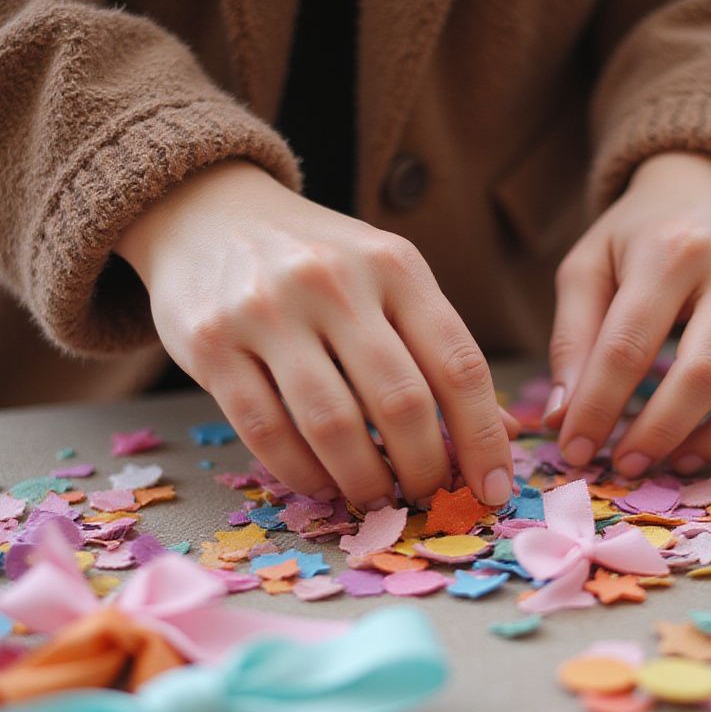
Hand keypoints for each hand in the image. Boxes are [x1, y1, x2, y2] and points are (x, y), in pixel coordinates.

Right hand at [114, 161, 513, 507]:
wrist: (208, 211)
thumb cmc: (318, 260)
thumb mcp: (390, 281)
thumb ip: (441, 351)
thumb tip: (502, 435)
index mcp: (395, 265)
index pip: (459, 365)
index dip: (484, 439)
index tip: (494, 490)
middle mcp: (335, 281)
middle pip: (402, 402)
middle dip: (425, 469)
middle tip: (428, 498)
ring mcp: (267, 311)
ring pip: (333, 426)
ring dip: (365, 481)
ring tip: (378, 500)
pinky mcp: (211, 344)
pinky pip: (267, 432)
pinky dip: (303, 474)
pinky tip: (322, 484)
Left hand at [546, 151, 710, 475]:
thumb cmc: (640, 237)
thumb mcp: (588, 268)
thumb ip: (572, 340)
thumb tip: (563, 420)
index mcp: (672, 250)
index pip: (628, 347)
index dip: (597, 408)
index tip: (574, 450)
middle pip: (706, 373)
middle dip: (660, 433)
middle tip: (626, 467)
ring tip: (679, 462)